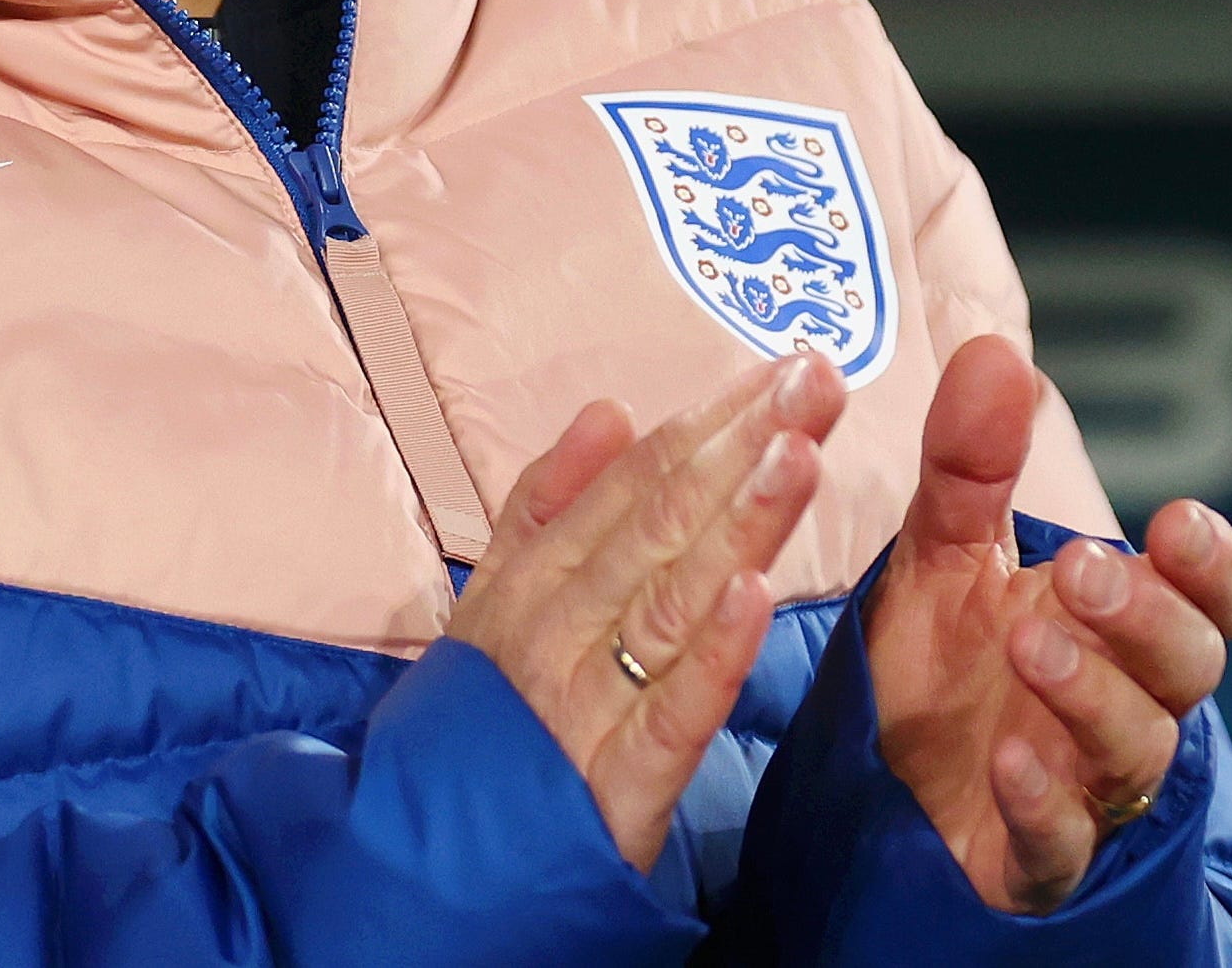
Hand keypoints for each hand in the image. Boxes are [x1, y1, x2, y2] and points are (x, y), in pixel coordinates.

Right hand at [448, 355, 845, 868]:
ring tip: (801, 453)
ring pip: (673, 600)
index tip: (783, 366)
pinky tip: (753, 596)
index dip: (712, 423)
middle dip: (743, 448)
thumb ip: (546, 506)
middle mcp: (560, 629)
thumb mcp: (490, 602)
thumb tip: (611, 412)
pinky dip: (709, 655)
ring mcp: (586, 705)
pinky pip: (670, 713)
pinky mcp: (616, 788)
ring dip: (739, 524)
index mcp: (537, 581)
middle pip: (662, 524)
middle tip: (815, 379)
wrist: (416, 865)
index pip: (637, 484)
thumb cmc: (473, 722)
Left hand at [863, 336, 1231, 913]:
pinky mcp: (1034, 859)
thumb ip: (972, 462)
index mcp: (1121, 625)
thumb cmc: (943, 660)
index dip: (1212, 565)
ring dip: (1093, 695)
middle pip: (1187, 667)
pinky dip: (1045, 805)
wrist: (876, 782)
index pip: (1208, 599)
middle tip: (1083, 573)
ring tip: (1031, 645)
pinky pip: (1061, 843)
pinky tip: (1009, 760)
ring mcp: (1086, 787)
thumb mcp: (942, 550)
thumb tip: (994, 349)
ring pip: (1135, 750)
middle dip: (1147, 618)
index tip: (1179, 523)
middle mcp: (1123, 705)